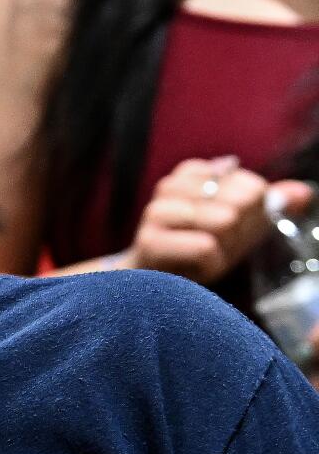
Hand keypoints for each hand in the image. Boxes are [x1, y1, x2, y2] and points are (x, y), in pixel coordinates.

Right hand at [123, 157, 292, 283]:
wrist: (150, 280)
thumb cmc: (195, 248)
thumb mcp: (238, 223)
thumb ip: (269, 204)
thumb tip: (303, 193)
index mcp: (191, 173)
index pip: (251, 185)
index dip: (252, 213)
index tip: (230, 229)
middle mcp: (170, 186)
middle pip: (240, 201)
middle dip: (238, 231)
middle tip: (217, 245)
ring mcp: (156, 212)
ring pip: (223, 220)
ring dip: (224, 247)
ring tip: (206, 254)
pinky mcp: (149, 241)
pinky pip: (204, 246)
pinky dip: (210, 262)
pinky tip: (196, 266)